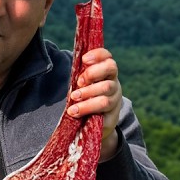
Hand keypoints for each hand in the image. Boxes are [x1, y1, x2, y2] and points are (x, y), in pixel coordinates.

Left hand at [67, 47, 122, 161]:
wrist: (91, 125)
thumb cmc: (83, 99)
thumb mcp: (80, 86)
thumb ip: (77, 76)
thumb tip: (64, 66)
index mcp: (106, 73)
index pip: (107, 57)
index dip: (98, 55)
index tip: (84, 59)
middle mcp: (113, 83)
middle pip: (111, 70)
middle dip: (92, 73)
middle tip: (78, 82)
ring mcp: (115, 99)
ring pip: (106, 92)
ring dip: (87, 95)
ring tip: (72, 100)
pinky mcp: (112, 115)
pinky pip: (102, 111)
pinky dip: (87, 110)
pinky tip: (74, 112)